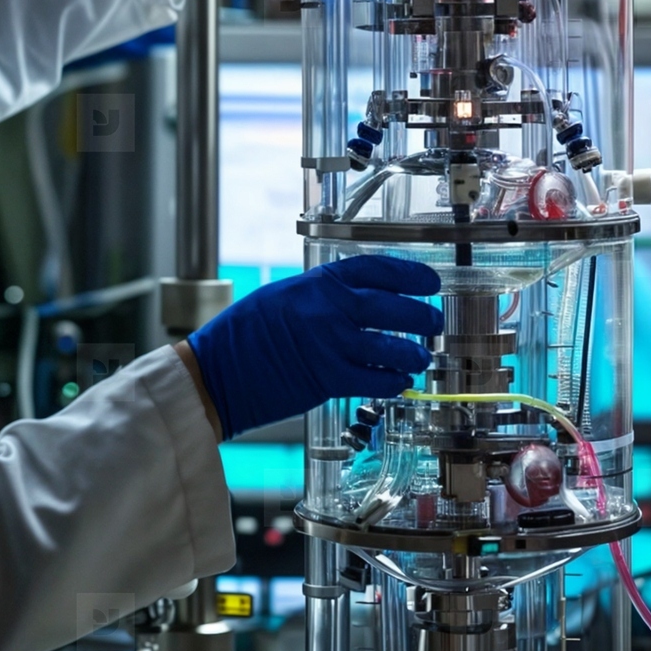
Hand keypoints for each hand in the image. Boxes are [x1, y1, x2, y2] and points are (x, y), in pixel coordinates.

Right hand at [187, 256, 442, 439]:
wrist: (216, 371)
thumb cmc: (244, 335)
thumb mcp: (284, 296)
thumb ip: (324, 296)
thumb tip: (364, 302)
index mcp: (318, 281)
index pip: (376, 269)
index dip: (410, 275)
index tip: (429, 282)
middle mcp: (327, 308)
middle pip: (392, 307)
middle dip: (421, 315)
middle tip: (434, 322)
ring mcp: (329, 343)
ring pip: (390, 347)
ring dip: (413, 353)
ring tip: (421, 356)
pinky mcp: (327, 378)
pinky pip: (375, 379)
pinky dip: (393, 381)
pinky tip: (399, 381)